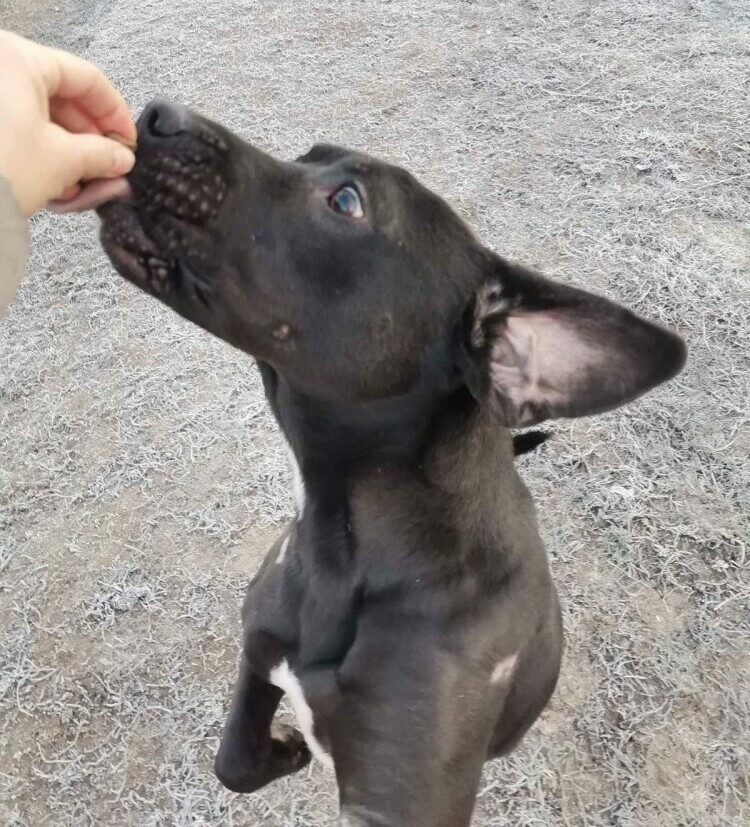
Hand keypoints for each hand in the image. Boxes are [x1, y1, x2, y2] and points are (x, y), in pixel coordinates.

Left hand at [0, 30, 135, 215]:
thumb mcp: (65, 161)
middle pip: (63, 97)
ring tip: (82, 183)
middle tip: (109, 167)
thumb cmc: (0, 169)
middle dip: (91, 139)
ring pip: (42, 115)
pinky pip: (19, 126)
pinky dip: (42, 152)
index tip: (128, 141)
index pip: (87, 78)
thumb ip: (103, 154)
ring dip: (69, 151)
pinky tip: (57, 182)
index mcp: (19, 60)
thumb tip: (121, 158)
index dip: (116, 114)